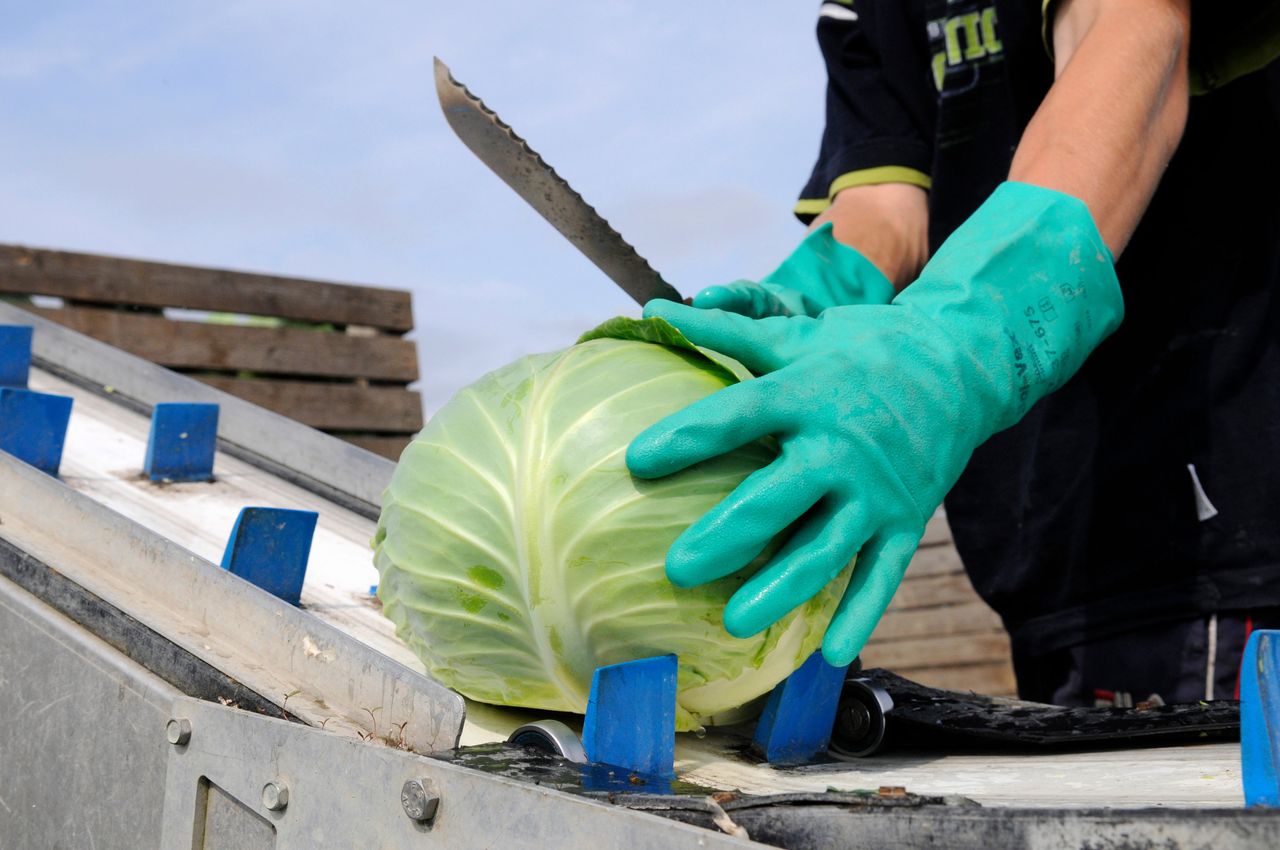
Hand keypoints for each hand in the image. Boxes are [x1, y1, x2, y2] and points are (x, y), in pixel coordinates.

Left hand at [628, 183, 1122, 663]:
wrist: (959, 365)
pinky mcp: (906, 519)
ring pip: (824, 548)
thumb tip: (653, 312)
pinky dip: (860, 613)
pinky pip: (882, 574)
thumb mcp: (796, 332)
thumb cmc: (862, 347)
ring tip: (734, 622)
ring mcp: (877, 490)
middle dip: (726, 536)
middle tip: (677, 570)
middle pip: (776, 497)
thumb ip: (725, 329)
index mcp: (807, 393)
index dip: (686, 438)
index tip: (634, 462)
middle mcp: (840, 446)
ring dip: (781, 588)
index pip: (738, 415)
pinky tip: (829, 654)